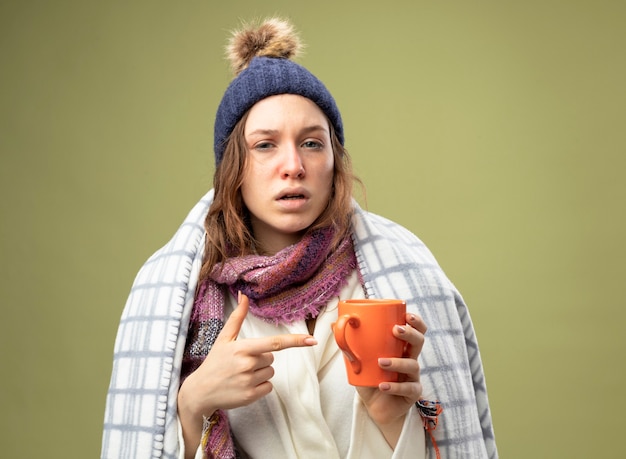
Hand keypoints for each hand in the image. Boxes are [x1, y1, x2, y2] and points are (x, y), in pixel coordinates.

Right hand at [177, 293, 316, 455]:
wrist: (200, 391)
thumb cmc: (214, 362)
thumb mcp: (224, 339)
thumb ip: (237, 317)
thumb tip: (244, 296)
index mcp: (242, 348)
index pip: (274, 343)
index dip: (295, 341)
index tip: (312, 340)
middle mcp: (247, 364)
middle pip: (271, 358)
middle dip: (261, 359)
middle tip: (242, 363)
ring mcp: (249, 382)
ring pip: (270, 372)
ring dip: (260, 373)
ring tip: (241, 374)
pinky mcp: (250, 396)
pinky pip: (268, 386)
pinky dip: (260, 386)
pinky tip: (244, 385)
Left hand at [355, 313, 426, 445]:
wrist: (374, 407)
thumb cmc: (369, 379)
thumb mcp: (359, 360)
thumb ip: (349, 343)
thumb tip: (332, 324)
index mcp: (401, 347)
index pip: (416, 330)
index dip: (416, 322)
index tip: (406, 315)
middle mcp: (410, 359)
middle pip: (419, 341)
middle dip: (410, 333)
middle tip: (395, 330)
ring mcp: (413, 376)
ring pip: (413, 365)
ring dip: (397, 362)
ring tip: (381, 362)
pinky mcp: (411, 393)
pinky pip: (408, 388)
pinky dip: (394, 387)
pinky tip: (383, 386)